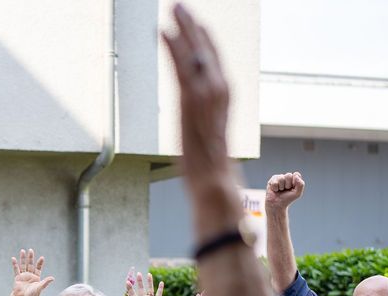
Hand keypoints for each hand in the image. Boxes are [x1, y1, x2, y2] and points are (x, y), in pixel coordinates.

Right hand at [9, 249, 53, 295]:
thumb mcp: (39, 288)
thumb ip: (45, 282)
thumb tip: (52, 278)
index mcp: (36, 278)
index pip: (38, 268)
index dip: (40, 263)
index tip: (42, 258)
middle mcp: (30, 276)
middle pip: (30, 264)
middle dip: (31, 257)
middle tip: (31, 250)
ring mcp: (23, 276)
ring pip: (23, 265)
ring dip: (23, 258)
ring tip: (22, 251)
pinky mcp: (17, 278)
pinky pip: (16, 270)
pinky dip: (15, 264)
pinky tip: (13, 258)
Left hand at [119, 269, 168, 295]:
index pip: (132, 293)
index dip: (130, 288)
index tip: (127, 281)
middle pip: (141, 289)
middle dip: (139, 281)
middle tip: (138, 273)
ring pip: (150, 289)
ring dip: (149, 282)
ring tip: (148, 274)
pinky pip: (159, 294)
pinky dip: (160, 288)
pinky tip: (161, 282)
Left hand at [162, 4, 241, 236]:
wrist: (213, 185)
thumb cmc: (208, 167)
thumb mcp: (204, 134)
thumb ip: (201, 116)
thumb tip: (192, 109)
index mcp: (223, 96)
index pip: (214, 58)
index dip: (202, 37)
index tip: (190, 19)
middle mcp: (220, 92)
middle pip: (207, 49)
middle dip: (193, 24)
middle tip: (179, 3)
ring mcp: (207, 97)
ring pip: (196, 53)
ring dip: (184, 28)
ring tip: (173, 7)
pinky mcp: (192, 106)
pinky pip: (182, 70)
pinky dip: (174, 48)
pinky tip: (164, 31)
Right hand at [265, 172, 304, 211]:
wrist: (277, 204)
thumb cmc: (287, 199)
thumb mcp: (297, 193)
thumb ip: (301, 184)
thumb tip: (295, 175)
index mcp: (294, 179)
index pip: (296, 174)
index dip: (295, 181)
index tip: (293, 188)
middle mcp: (286, 177)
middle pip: (288, 175)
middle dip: (288, 184)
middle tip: (286, 190)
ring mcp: (279, 178)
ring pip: (281, 178)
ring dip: (281, 187)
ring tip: (280, 190)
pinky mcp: (272, 180)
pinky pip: (275, 182)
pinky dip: (275, 188)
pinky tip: (275, 190)